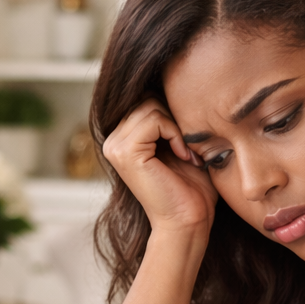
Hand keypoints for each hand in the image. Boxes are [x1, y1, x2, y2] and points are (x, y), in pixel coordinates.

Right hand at [101, 98, 217, 237]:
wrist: (188, 221)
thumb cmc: (191, 188)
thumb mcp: (180, 144)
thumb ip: (170, 119)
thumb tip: (177, 82)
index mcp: (122, 138)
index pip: (145, 99)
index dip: (172, 114)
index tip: (187, 143)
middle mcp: (112, 140)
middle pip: (146, 98)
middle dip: (174, 118)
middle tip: (189, 148)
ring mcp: (115, 146)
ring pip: (150, 106)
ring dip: (176, 127)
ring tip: (186, 153)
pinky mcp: (125, 152)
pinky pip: (154, 119)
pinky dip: (174, 133)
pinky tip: (182, 154)